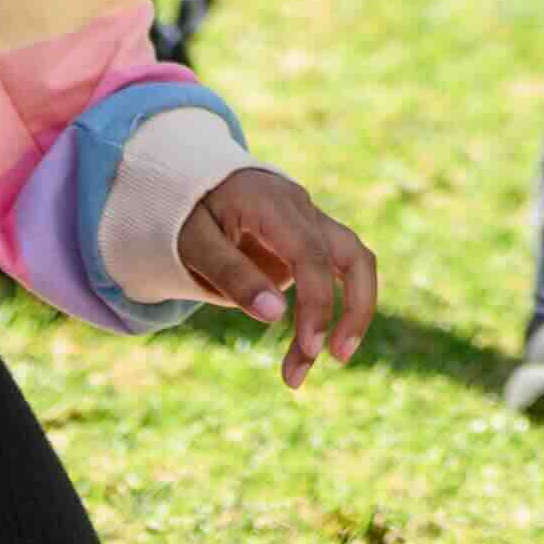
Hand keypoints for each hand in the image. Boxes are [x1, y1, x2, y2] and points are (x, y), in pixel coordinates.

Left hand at [176, 165, 377, 385]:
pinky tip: (308, 344)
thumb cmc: (189, 212)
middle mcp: (304, 211)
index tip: (311, 349)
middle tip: (337, 358)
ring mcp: (311, 224)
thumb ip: (233, 275)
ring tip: (323, 362)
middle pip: (353, 255)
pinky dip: (329, 307)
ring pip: (354, 263)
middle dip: (354, 309)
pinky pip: (333, 273)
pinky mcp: (308, 243)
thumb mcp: (194, 243)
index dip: (317, 303)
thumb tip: (275, 316)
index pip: (312, 255)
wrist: (193, 181)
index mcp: (275, 205)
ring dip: (350, 311)